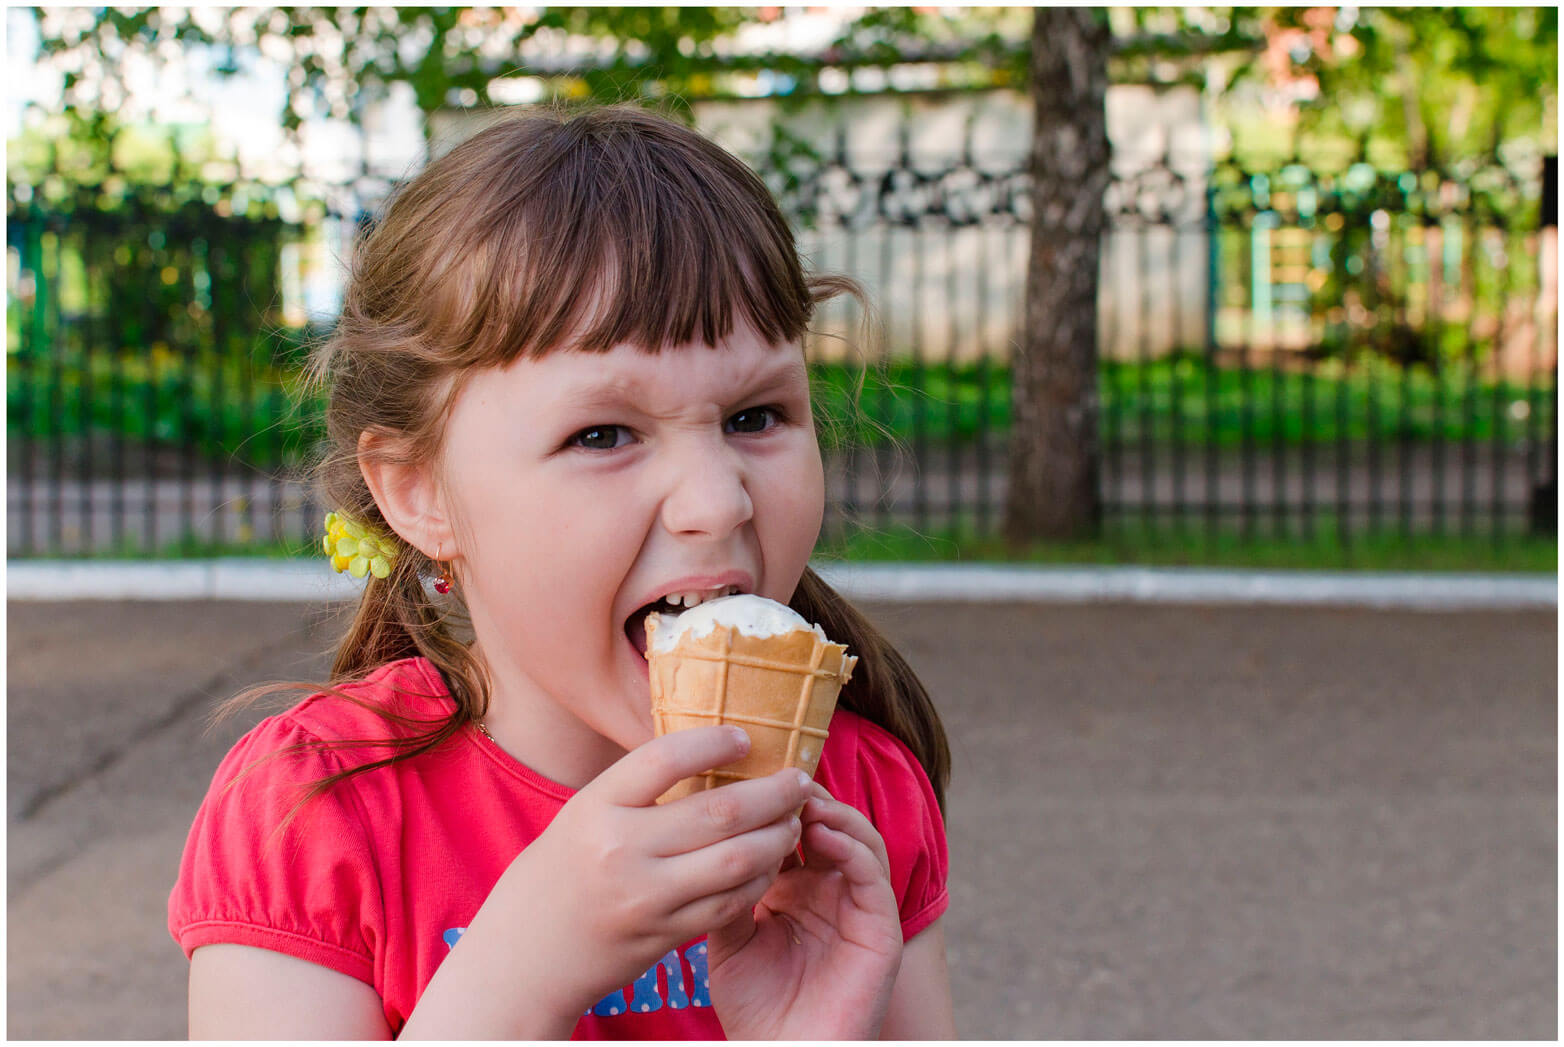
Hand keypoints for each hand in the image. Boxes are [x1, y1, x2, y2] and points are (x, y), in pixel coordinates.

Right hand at [499, 725, 813, 1017]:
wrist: (523, 957)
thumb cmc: (558, 875)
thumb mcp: (582, 816)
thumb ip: (635, 790)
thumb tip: (707, 753)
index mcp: (596, 807)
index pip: (665, 757)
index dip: (715, 741)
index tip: (746, 737)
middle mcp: (620, 850)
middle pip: (719, 811)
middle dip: (773, 793)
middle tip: (799, 780)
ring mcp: (645, 897)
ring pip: (736, 860)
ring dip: (777, 837)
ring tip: (792, 821)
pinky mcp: (663, 935)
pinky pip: (729, 903)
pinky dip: (759, 879)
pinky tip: (769, 863)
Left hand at [706, 782, 903, 1039]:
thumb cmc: (753, 1006)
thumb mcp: (729, 937)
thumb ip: (729, 889)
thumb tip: (710, 836)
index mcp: (797, 889)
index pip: (796, 830)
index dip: (778, 804)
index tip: (750, 779)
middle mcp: (831, 891)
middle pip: (830, 825)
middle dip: (806, 799)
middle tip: (781, 778)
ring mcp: (858, 907)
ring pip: (860, 839)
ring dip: (835, 814)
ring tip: (804, 801)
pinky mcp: (881, 929)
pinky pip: (874, 875)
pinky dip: (853, 847)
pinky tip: (824, 836)